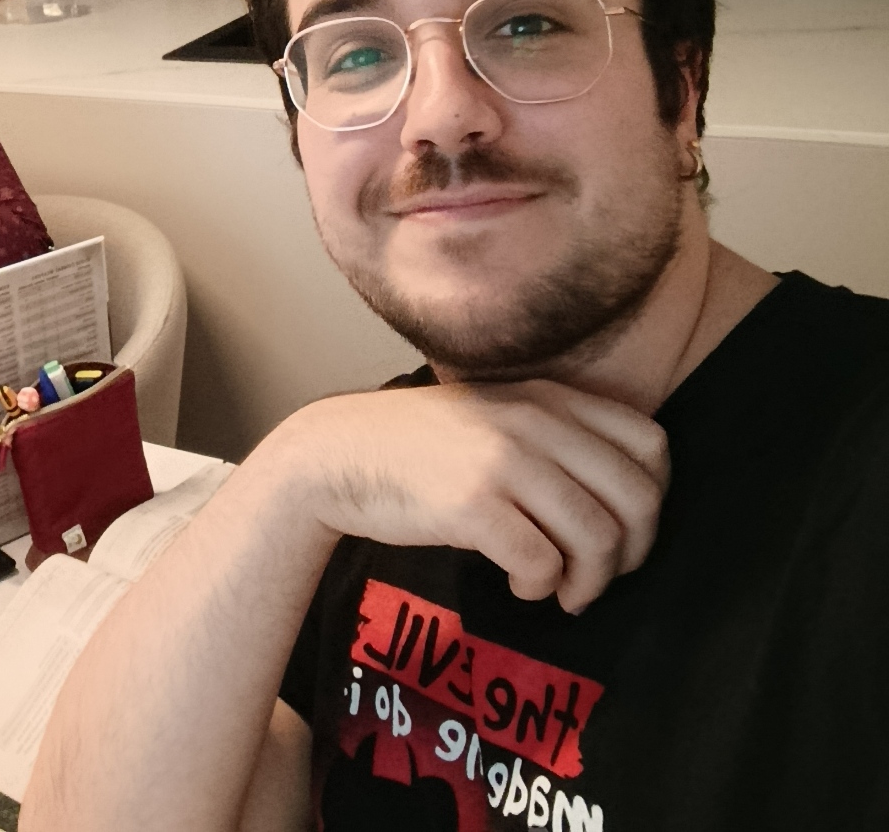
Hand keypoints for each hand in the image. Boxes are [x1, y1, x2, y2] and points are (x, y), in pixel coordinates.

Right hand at [266, 380, 668, 613]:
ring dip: (589, 582)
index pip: (651, 444)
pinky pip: (542, 563)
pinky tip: (518, 586)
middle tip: (598, 577)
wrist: (336, 453)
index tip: (623, 530)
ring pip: (598, 537)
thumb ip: (554, 436)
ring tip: (561, 593)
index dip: (653, 498)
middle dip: (631, 554)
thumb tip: (625, 501)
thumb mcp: (494, 416)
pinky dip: (540, 587)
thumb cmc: (418, 447)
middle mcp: (534, 422)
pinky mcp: (472, 504)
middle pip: (636, 498)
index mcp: (548, 397)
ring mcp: (503, 461)